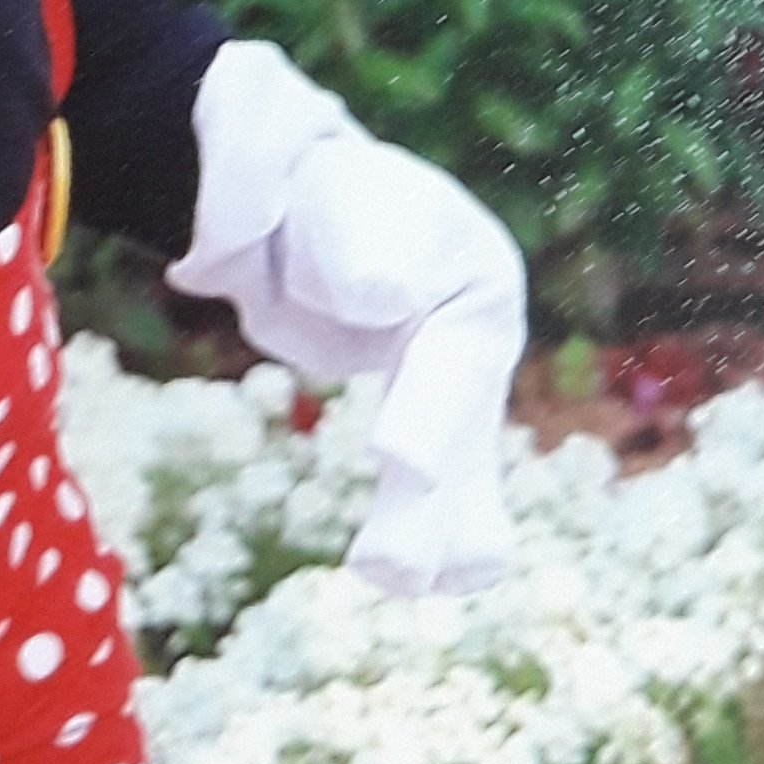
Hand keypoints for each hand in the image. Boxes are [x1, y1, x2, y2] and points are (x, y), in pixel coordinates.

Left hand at [167, 40, 525, 599]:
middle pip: (460, 428)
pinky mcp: (418, 408)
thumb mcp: (329, 190)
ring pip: (456, 468)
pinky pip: (439, 480)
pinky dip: (435, 528)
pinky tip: (437, 582)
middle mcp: (477, 336)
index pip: (450, 357)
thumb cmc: (308, 180)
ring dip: (428, 530)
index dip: (426, 414)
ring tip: (400, 584)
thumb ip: (356, 243)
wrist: (286, 190)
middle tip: (391, 568)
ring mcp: (450, 378)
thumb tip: (377, 297)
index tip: (393, 461)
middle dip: (429, 502)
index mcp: (473, 278)